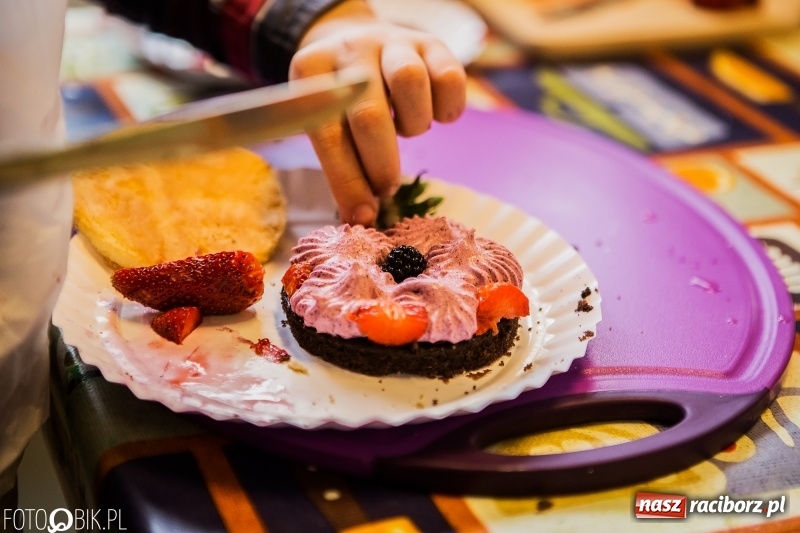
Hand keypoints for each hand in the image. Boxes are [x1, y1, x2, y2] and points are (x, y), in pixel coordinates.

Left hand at [290, 0, 465, 225]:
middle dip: (381, 165)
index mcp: (312, 70)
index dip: (347, 182)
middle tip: (386, 187)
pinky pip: (450, 79)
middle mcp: (351, 49)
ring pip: (411, 84)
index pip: (328, 134)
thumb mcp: (327, 122)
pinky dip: (446, 107)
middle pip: (370, 115)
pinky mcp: (431, 43)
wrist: (359, 42)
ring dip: (413, 124)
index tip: (362, 216)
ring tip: (406, 129)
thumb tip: (362, 218)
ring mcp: (393, 41)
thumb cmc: (342, 100)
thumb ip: (341, 165)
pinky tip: (433, 112)